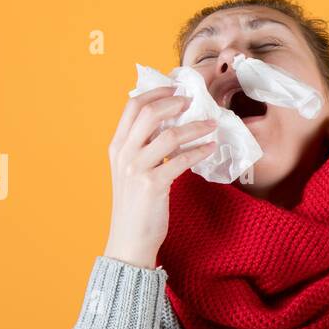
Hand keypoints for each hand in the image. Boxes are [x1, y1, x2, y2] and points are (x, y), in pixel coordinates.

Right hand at [103, 86, 220, 268]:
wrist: (129, 241)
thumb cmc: (135, 206)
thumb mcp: (131, 171)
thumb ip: (143, 148)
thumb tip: (168, 125)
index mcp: (117, 147)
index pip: (132, 106)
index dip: (155, 92)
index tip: (175, 88)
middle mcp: (124, 154)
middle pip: (149, 113)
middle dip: (175, 102)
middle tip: (194, 102)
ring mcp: (137, 169)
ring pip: (169, 135)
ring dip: (195, 127)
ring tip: (211, 125)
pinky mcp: (153, 185)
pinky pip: (181, 160)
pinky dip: (199, 151)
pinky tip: (211, 148)